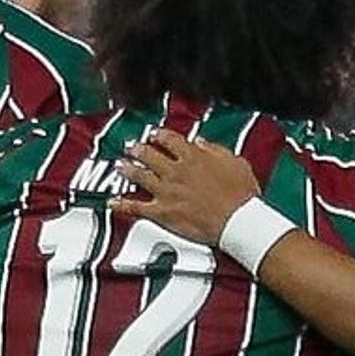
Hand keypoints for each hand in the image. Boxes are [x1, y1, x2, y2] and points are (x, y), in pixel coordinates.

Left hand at [114, 130, 266, 245]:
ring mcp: (167, 191)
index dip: (159, 135)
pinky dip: (122, 204)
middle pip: (149, 154)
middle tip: (132, 147)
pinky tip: (113, 202)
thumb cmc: (241, 195)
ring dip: (127, 169)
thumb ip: (215, 150)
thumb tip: (201, 143)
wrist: (238, 221)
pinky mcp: (163, 212)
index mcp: (193, 157)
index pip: (169, 140)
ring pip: (139, 175)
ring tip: (121, 166)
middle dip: (138, 148)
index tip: (155, 134)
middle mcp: (176, 171)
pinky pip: (136, 207)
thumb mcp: (235, 162)